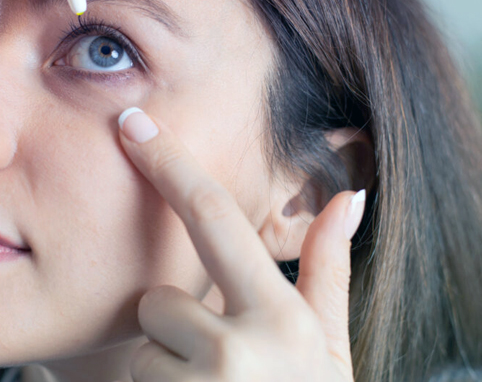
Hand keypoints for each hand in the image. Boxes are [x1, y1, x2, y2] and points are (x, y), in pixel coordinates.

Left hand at [116, 107, 364, 381]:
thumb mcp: (328, 346)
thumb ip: (329, 270)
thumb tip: (349, 197)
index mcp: (281, 319)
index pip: (214, 218)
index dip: (169, 165)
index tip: (133, 125)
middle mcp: (236, 352)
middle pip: (158, 299)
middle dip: (177, 325)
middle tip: (217, 367)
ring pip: (143, 347)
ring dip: (166, 367)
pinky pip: (134, 381)